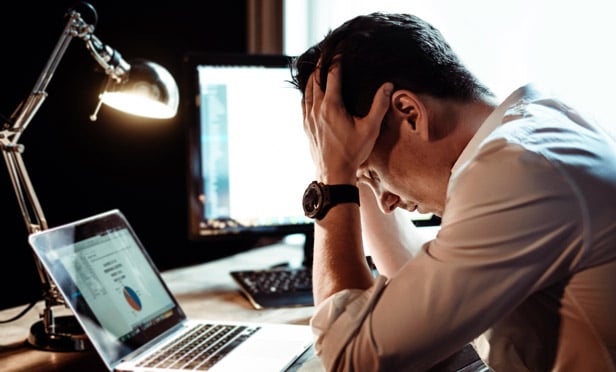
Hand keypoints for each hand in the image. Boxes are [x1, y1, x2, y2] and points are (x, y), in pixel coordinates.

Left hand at [302, 62, 392, 183]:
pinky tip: (312, 92)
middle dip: (322, 64)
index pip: (332, 73)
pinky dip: (307, 92)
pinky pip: (303, 103)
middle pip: (315, 78)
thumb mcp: (370, 129)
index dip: (337, 59)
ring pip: (307, 90)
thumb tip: (388, 85)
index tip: (341, 49)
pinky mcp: (306, 126)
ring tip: (319, 68)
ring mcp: (309, 117)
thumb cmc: (354, 152)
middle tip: (328, 53)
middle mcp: (317, 108)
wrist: (334, 175)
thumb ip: (379, 105)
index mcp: (332, 105)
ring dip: (313, 77)